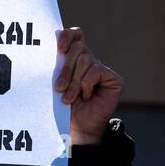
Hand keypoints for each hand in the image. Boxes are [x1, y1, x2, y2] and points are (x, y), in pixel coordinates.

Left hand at [55, 27, 123, 145]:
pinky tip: (86, 97)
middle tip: (58, 87)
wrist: (77, 130)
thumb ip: (56, 66)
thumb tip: (50, 48)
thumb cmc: (62, 109)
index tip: (59, 47)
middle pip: (77, 47)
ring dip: (74, 81)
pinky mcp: (113, 79)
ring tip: (68, 98)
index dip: (67, 36)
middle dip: (66, 67)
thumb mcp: (55, 84)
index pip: (74, 35)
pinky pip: (96, 71)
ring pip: (85, 60)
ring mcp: (101, 69)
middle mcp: (88, 60)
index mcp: (73, 58)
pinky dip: (86, 85)